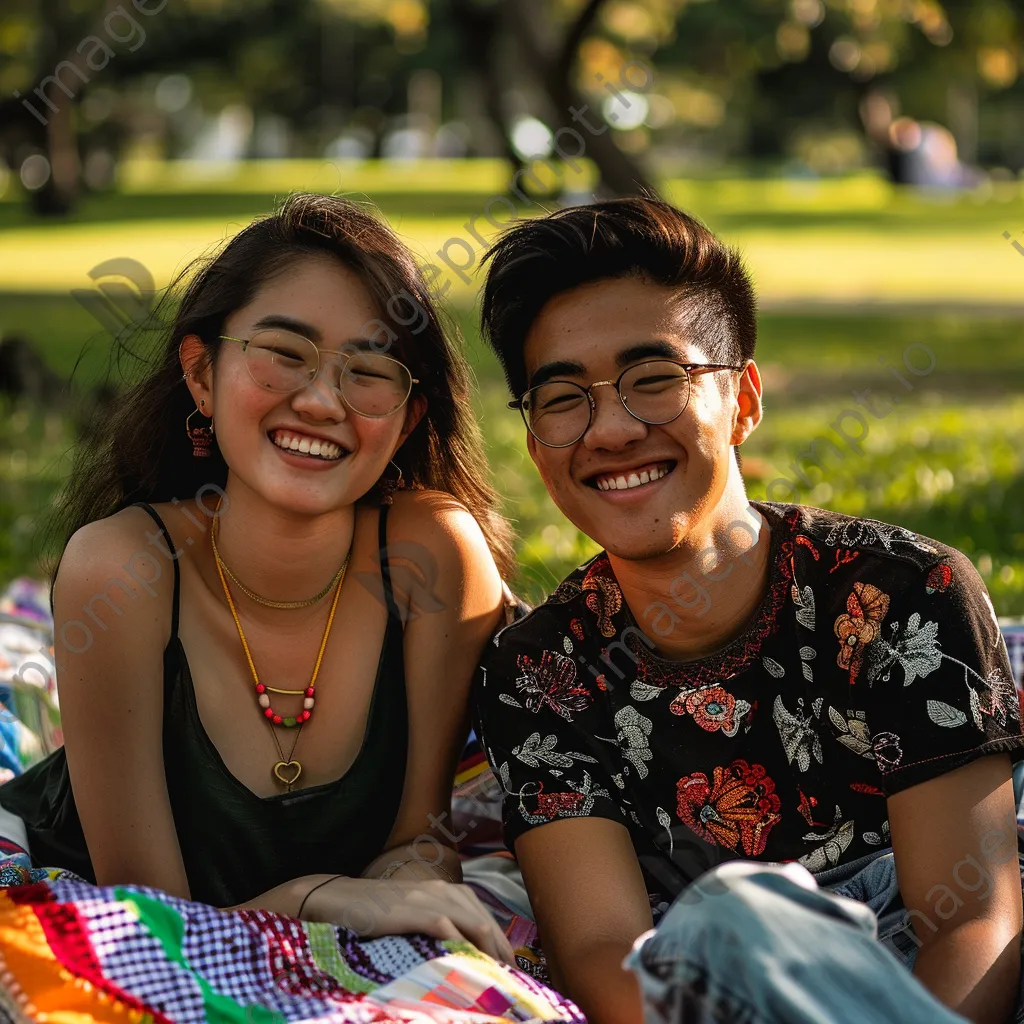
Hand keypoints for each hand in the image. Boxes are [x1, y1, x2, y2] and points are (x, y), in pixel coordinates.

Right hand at [302, 874, 516, 965]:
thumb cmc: (373, 912)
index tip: (509, 964)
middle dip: (501, 948)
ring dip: (489, 948)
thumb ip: (436, 923)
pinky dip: (461, 942)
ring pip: (472, 920)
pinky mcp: (410, 909)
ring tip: (499, 973)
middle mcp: (440, 889)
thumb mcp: (411, 913)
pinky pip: (444, 925)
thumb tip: (459, 949)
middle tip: (511, 974)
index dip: (499, 940)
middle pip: (483, 918)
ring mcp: (425, 897)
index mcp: (443, 890)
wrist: (337, 898)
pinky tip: (470, 961)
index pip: (482, 913)